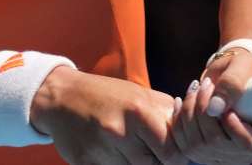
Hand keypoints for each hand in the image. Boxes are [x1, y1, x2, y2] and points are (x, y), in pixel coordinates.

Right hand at [30, 66, 187, 164]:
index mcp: (138, 111)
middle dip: (155, 162)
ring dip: (135, 164)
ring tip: (128, 150)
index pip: (171, 151)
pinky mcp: (85, 164)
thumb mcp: (138, 94)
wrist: (60, 97)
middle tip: (149, 152)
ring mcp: (101, 150)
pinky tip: (111, 154)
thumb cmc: (106, 95)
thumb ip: (166, 111)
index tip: (170, 151)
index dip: (174, 154)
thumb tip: (191, 129)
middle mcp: (120, 132)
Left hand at [171, 50, 251, 163]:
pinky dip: (180, 124)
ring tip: (193, 89)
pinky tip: (182, 103)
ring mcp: (235, 155)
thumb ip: (231, 85)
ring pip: (200, 148)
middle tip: (201, 85)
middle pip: (220, 145)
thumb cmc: (243, 66)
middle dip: (203, 113)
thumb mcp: (242, 67)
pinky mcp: (214, 154)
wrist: (232, 74)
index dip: (231, 126)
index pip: (249, 143)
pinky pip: (188, 148)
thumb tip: (214, 108)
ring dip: (189, 115)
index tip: (220, 102)